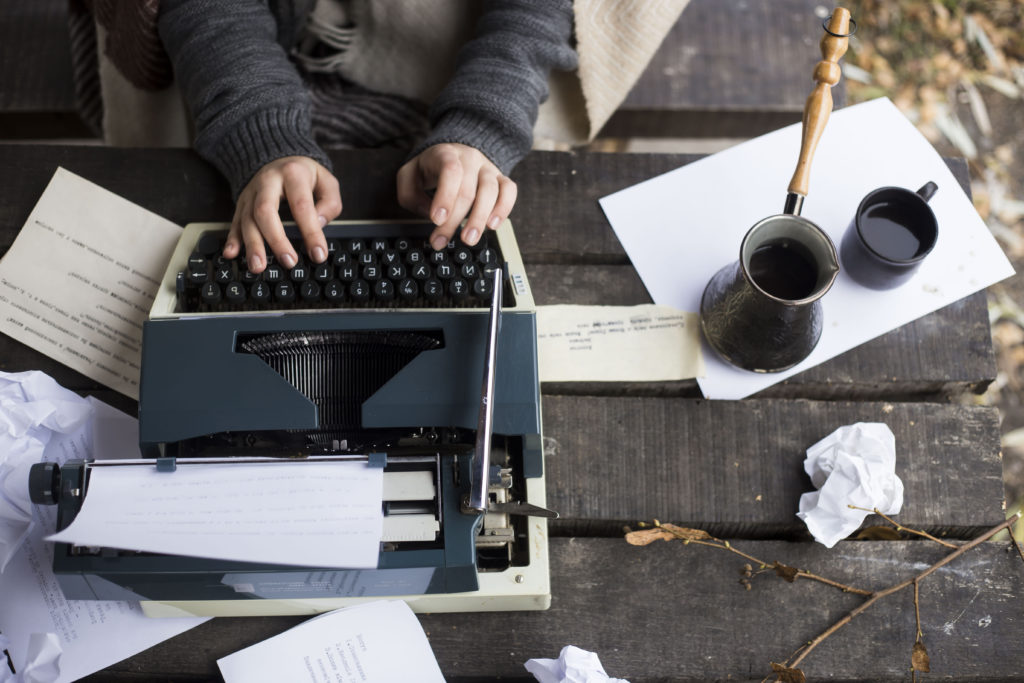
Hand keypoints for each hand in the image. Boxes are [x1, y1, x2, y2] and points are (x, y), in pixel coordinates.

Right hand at [223, 156, 341, 272]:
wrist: (278, 157)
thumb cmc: (305, 175)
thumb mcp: (327, 181)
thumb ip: (330, 203)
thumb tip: (319, 224)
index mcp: (293, 174)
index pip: (301, 206)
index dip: (311, 232)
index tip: (318, 254)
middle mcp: (268, 182)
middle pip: (265, 211)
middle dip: (276, 239)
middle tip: (288, 262)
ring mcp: (251, 193)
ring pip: (247, 219)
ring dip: (252, 245)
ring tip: (259, 266)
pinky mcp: (241, 203)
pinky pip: (234, 221)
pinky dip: (232, 239)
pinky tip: (231, 254)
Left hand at [396, 143, 516, 250]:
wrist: (454, 155)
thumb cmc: (430, 169)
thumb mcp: (409, 176)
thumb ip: (409, 194)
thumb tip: (428, 213)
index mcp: (445, 154)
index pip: (450, 171)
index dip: (445, 196)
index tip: (437, 219)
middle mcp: (469, 159)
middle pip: (467, 190)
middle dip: (454, 220)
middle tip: (442, 240)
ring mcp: (487, 168)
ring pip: (490, 191)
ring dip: (479, 219)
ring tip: (468, 239)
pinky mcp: (500, 178)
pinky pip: (509, 191)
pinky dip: (504, 208)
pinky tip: (492, 225)